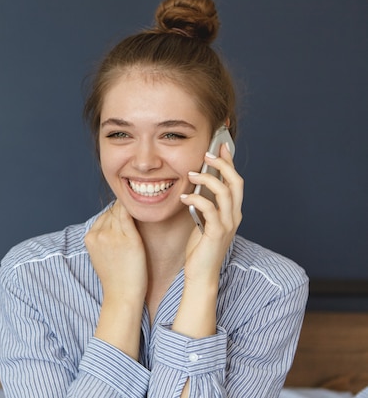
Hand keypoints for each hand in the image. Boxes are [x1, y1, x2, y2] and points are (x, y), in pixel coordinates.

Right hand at [85, 200, 146, 358]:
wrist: (122, 295)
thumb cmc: (117, 277)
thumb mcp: (102, 255)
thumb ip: (105, 237)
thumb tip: (115, 223)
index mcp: (89, 237)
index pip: (104, 215)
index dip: (117, 213)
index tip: (128, 212)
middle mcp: (98, 233)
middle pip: (112, 211)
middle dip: (124, 208)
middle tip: (138, 205)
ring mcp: (111, 235)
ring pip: (121, 211)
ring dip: (131, 208)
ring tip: (143, 207)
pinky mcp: (127, 238)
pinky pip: (130, 215)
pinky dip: (136, 210)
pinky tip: (145, 209)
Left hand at [180, 143, 243, 280]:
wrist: (201, 274)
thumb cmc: (199, 249)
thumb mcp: (203, 221)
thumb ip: (204, 204)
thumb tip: (195, 184)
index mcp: (232, 211)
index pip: (235, 181)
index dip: (230, 162)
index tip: (221, 146)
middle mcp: (234, 216)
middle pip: (236, 182)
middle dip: (223, 165)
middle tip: (207, 154)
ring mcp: (228, 225)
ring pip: (225, 193)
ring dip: (208, 179)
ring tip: (191, 174)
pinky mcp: (217, 233)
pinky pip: (210, 209)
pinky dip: (197, 199)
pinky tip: (185, 197)